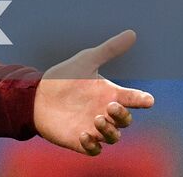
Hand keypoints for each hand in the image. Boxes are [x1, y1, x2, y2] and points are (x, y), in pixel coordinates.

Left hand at [33, 29, 154, 155]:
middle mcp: (106, 113)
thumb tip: (132, 33)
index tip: (147, 99)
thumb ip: (109, 49)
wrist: (36, 95)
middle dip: (122, 115)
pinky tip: (84, 134)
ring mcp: (95, 128)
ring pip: (113, 137)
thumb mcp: (86, 61)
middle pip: (125, 120)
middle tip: (110, 106)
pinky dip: (93, 145)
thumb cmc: (63, 78)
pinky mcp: (81, 141)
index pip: (133, 99)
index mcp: (110, 95)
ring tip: (97, 118)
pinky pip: (94, 150)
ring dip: (110, 131)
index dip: (142, 100)